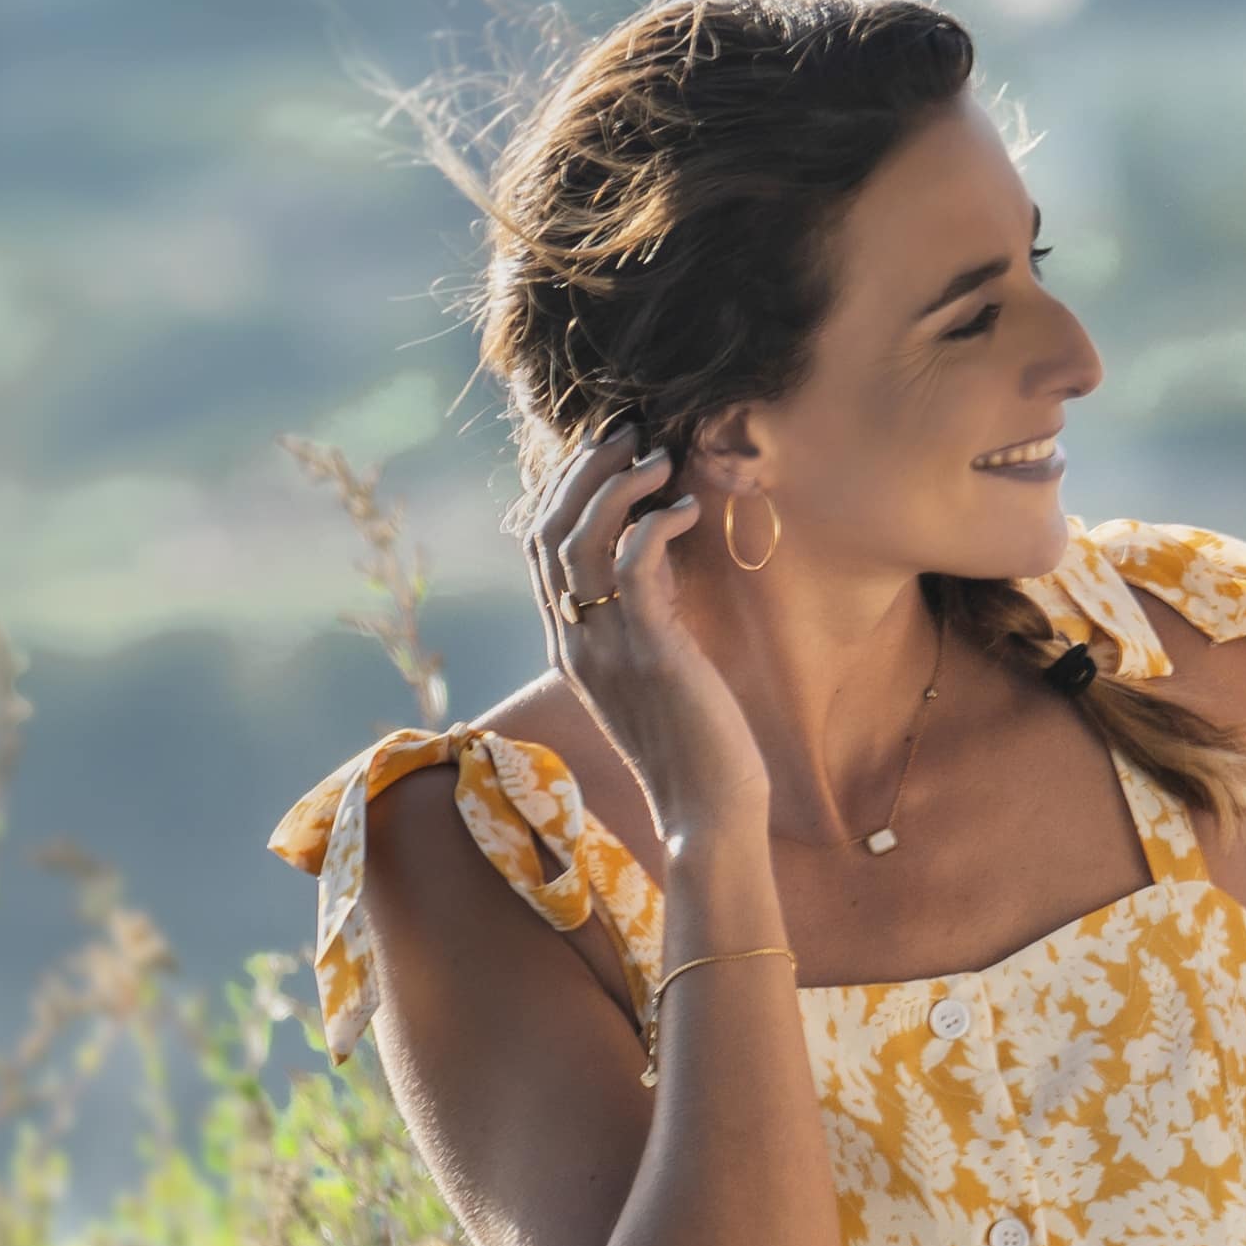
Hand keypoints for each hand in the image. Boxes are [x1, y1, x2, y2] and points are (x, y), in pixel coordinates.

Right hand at [523, 421, 773, 883]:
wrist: (707, 813)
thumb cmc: (694, 748)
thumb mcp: (655, 673)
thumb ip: (642, 620)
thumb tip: (658, 561)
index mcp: (568, 647)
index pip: (538, 548)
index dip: (563, 488)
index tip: (603, 452)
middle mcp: (573, 643)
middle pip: (548, 530)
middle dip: (584, 469)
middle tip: (629, 432)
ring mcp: (604, 647)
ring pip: (580, 537)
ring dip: (618, 484)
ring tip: (661, 457)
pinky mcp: (648, 650)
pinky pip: (633, 561)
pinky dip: (655, 521)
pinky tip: (686, 508)